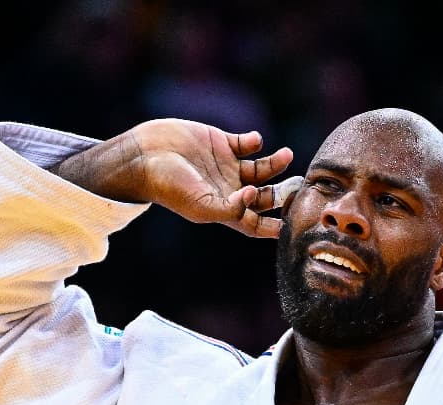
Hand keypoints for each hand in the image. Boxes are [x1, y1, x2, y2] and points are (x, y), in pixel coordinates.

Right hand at [54, 119, 299, 237]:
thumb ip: (231, 207)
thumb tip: (255, 195)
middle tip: (297, 186)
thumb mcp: (200, 205)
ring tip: (285, 156)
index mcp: (225, 209)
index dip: (275, 226)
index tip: (292, 223)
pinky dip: (256, 142)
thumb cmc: (169, 186)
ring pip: (262, 168)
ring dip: (276, 163)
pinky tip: (254, 141)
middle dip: (283, 193)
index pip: (256, 223)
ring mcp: (226, 166)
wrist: (145, 156)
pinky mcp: (221, 142)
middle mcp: (229, 189)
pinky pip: (247, 143)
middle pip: (266, 196)